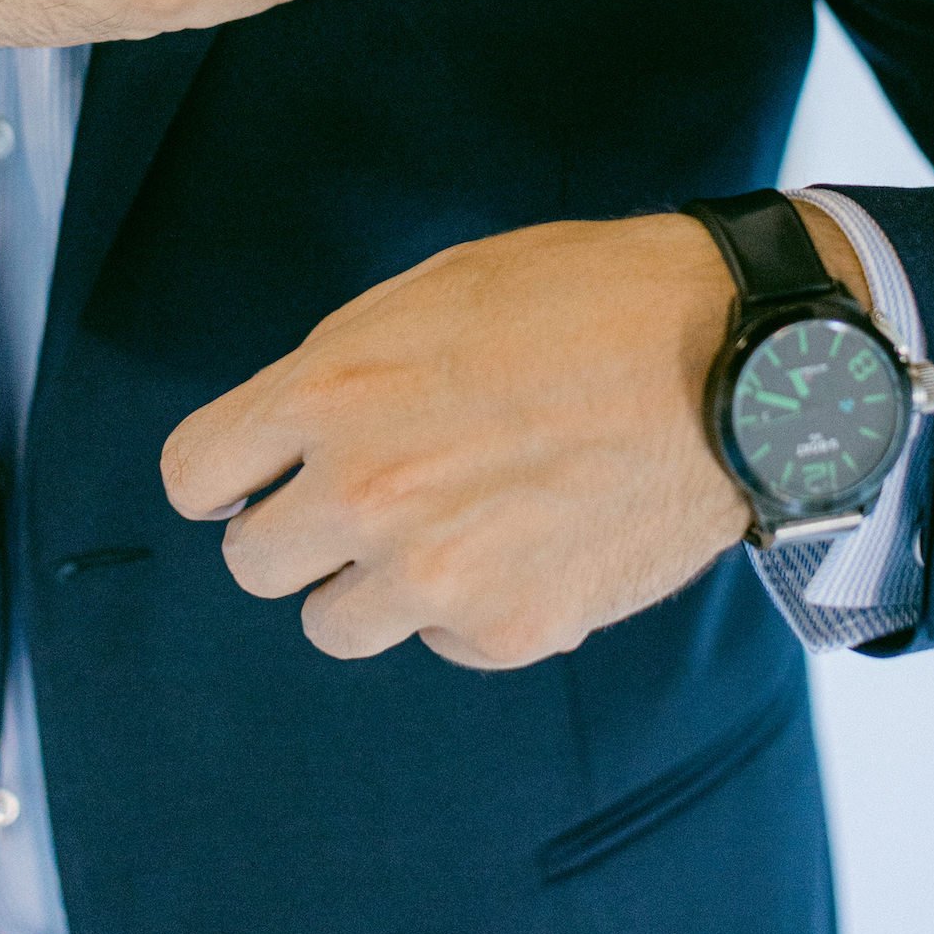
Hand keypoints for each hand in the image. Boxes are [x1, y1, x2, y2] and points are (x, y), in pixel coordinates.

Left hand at [162, 215, 755, 670]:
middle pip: (253, 563)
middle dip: (299, 531)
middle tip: (368, 497)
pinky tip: (530, 539)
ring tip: (455, 522)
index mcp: (332, 390)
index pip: (197, 474)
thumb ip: (344, 370)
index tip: (263, 473)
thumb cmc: (589, 300)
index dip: (230, 472)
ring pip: (336, 622)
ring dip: (377, 582)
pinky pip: (443, 641)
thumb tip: (290, 437)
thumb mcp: (438, 292)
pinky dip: (472, 606)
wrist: (736, 359)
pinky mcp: (510, 630)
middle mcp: (365, 491)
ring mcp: (435, 572)